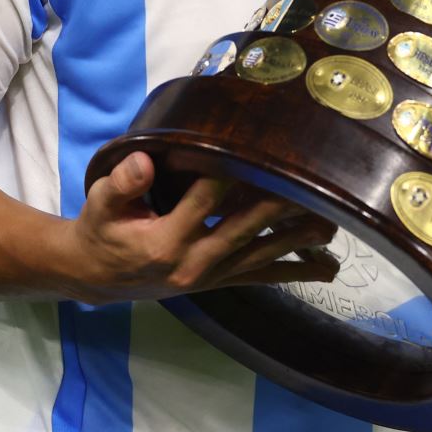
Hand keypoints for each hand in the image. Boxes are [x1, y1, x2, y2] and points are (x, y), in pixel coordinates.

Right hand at [61, 151, 337, 303]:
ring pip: (263, 253)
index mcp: (164, 240)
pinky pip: (264, 276)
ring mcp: (212, 274)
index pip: (203, 202)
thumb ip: (121, 184)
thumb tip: (143, 161)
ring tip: (334, 222)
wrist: (96, 278)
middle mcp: (193, 261)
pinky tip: (329, 266)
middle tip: (313, 182)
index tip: (258, 151)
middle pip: (245, 227)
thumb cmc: (100, 231)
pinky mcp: (221, 280)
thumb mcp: (99, 205)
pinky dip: (297, 271)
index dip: (229, 175)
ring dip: (299, 238)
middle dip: (281, 204)